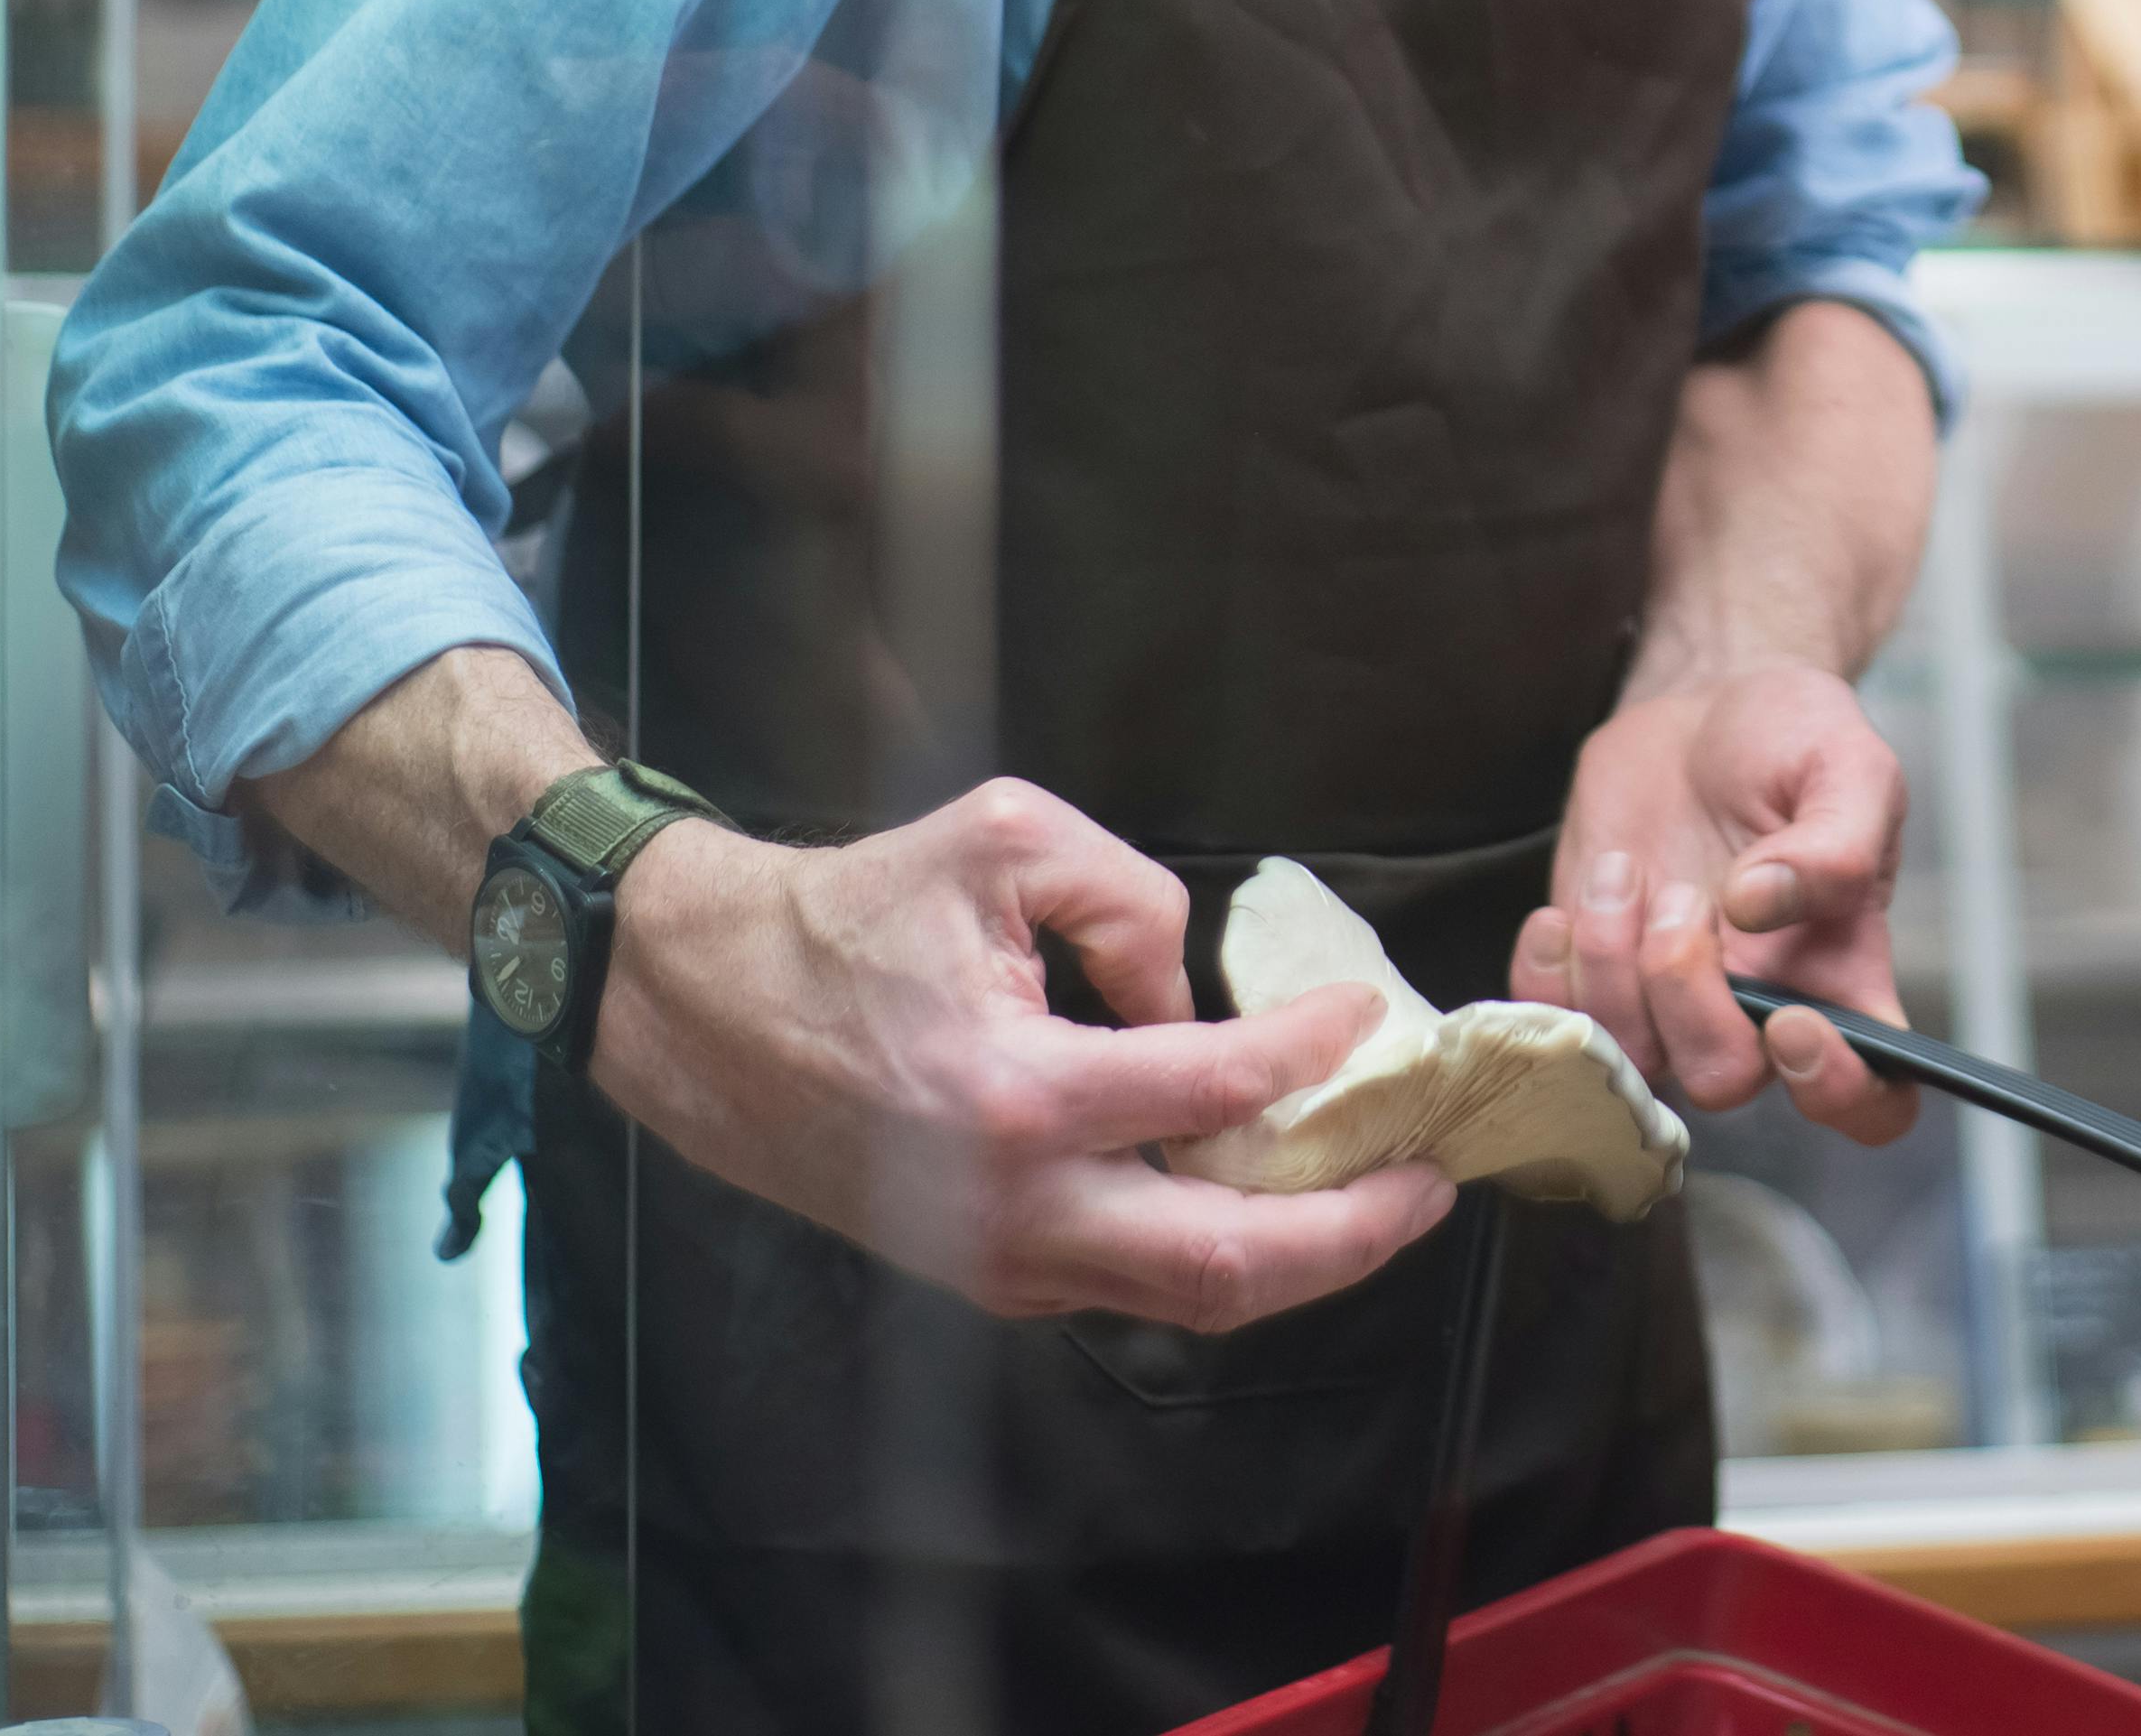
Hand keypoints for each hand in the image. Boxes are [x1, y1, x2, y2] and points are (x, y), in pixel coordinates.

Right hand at [588, 777, 1454, 1327]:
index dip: (1314, 1052)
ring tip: (1383, 1199)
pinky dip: (1220, 1258)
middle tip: (1435, 1176)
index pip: (1219, 1092)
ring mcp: (997, 1260)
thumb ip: (1132, 897)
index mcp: (1017, 1094)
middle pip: (1231, 1264)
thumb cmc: (850, 915)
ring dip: (1303, 1259)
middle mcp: (1012, 1205)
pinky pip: (1131, 1290)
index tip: (1364, 1016)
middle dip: (1357, 1229)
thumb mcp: (1003, 839)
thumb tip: (1202, 996)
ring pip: (1189, 1300)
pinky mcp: (986, 1277)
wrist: (705, 1009)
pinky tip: (1275, 1200)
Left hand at [1517, 664, 1918, 1143]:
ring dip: (1610, 966)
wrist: (1702, 709)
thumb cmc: (1791, 739)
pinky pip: (1557, 1024)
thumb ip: (1834, 841)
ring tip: (1623, 871)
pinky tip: (1568, 906)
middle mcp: (1759, 1007)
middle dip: (1686, 997)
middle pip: (1725, 1078)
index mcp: (1843, 975)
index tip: (1793, 1022)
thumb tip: (1762, 906)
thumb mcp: (1847, 763)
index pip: (1871, 1097)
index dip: (1835, 1091)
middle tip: (1683, 897)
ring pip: (1631, 1056)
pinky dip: (1547, 974)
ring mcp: (1670, 999)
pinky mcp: (1596, 973)